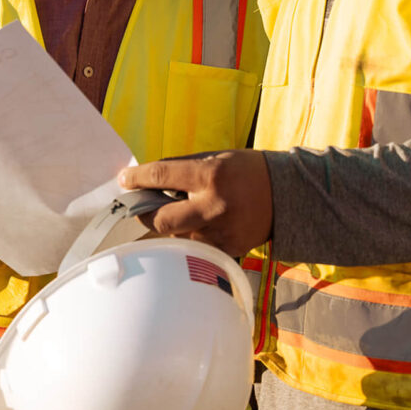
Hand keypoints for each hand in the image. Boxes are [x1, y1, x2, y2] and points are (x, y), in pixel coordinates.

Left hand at [117, 149, 272, 256]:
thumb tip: (146, 179)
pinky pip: (195, 248)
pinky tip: (200, 225)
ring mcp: (221, 233)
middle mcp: (214, 206)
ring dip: (171, 226)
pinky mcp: (227, 250)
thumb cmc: (246, 171)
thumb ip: (181, 169)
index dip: (137, 178)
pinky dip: (190, 237)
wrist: (286, 195)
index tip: (124, 180)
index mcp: (210, 176)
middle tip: (143, 206)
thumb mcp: (214, 159)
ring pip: (176, 237)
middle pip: (160, 220)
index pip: (161, 177)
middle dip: (146, 213)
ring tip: (183, 213)